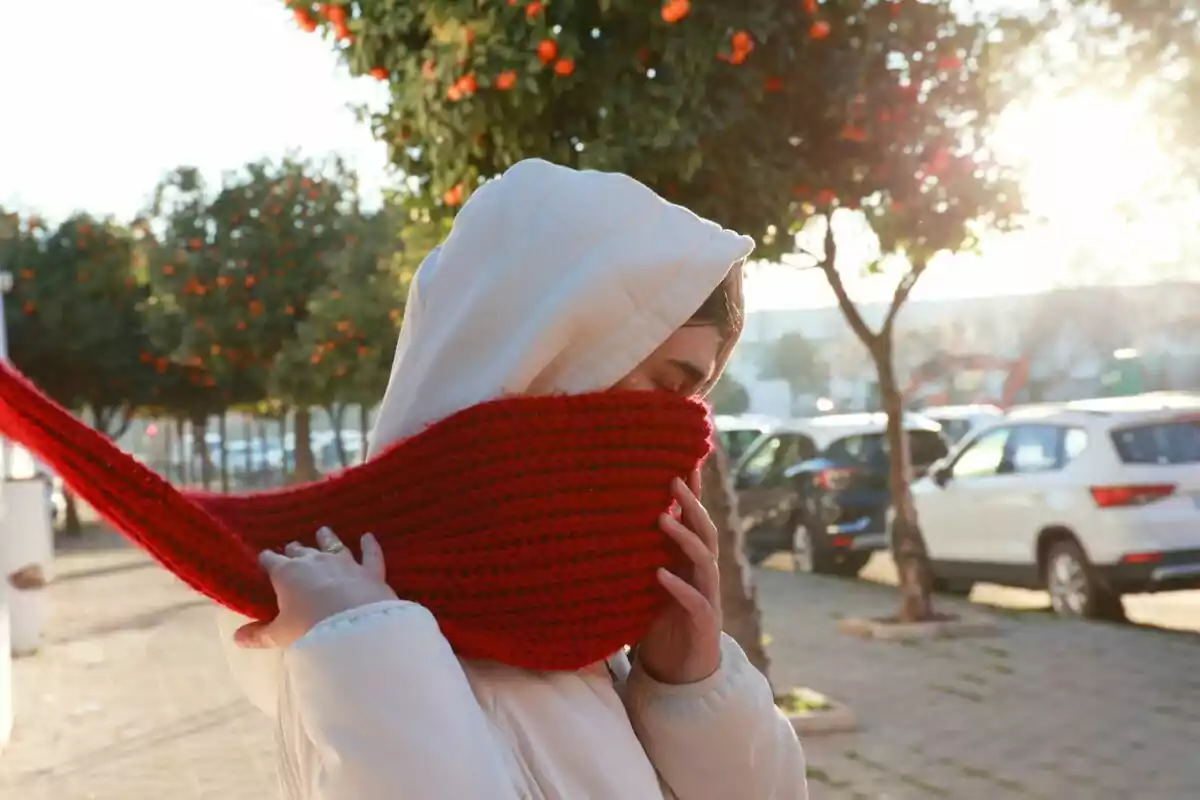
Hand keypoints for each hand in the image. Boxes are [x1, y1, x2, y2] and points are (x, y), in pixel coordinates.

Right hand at [233, 527, 397, 648]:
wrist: (352, 625)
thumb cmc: (308, 628)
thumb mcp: (280, 634)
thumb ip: (260, 634)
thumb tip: (237, 638)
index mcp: (287, 574)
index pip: (271, 561)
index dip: (266, 559)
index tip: (263, 557)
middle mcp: (314, 561)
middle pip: (301, 551)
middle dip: (294, 549)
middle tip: (291, 547)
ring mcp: (344, 562)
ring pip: (333, 544)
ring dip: (327, 538)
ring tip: (323, 531)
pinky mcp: (369, 570)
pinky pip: (370, 553)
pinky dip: (369, 545)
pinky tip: (368, 536)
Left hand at [635, 471, 722, 684]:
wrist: (680, 674)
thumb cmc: (660, 626)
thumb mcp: (645, 586)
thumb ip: (638, 559)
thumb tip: (605, 528)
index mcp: (689, 563)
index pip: (695, 521)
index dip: (692, 493)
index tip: (683, 462)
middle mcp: (702, 575)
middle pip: (705, 532)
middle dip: (692, 504)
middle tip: (672, 478)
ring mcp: (707, 598)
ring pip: (705, 561)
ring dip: (684, 539)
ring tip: (661, 519)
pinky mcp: (703, 624)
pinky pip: (696, 602)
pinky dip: (678, 587)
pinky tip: (660, 575)